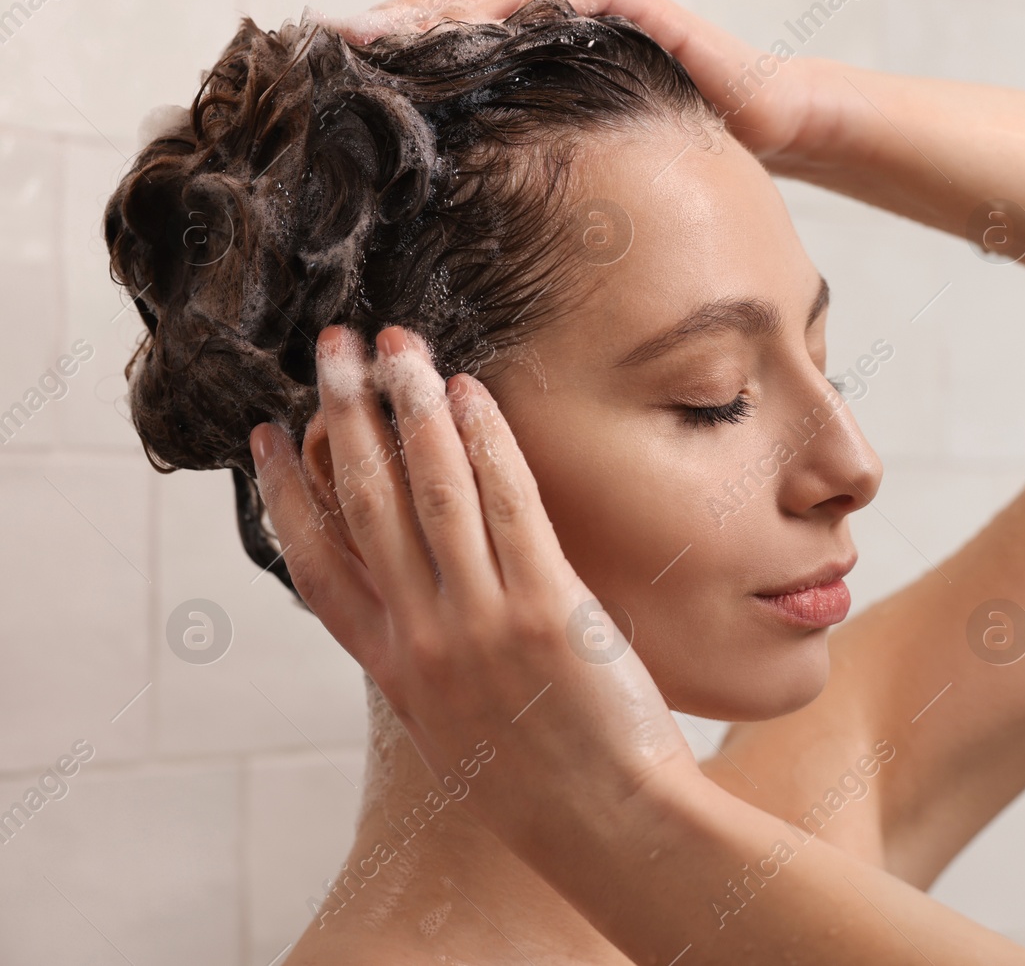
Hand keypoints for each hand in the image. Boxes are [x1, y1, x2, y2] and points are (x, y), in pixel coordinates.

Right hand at [249, 325, 698, 853]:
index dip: (286, 495)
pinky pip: (508, 505)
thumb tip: (431, 598)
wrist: (610, 829)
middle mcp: (424, 640)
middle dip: (343, 418)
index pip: (318, 566)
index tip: (267, 439)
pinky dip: (485, 442)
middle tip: (330, 349)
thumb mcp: (457, 728)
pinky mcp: (547, 609)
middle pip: (364, 505)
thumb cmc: (543, 781)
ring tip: (394, 343)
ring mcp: (482, 622)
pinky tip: (471, 392)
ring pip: (429, 490)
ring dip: (408, 405)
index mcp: (396, 671)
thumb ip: (434, 660)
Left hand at [324, 0, 826, 162]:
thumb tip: (446, 224)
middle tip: (333, 45)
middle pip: (450, 5)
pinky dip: (518, 9)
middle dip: (390, 23)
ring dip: (435, 13)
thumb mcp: (579, 166)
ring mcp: (586, 7)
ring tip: (381, 35)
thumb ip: (521, 168)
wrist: (764, 126)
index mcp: (527, 55)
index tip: (328, 76)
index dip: (388, 50)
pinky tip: (475, 30)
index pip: (442, 37)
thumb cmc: (669, 154)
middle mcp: (547, 21)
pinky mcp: (628, 8)